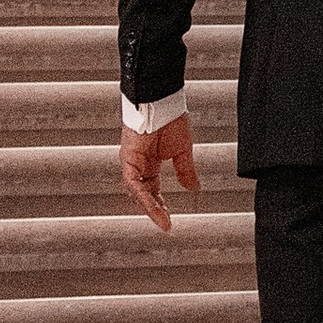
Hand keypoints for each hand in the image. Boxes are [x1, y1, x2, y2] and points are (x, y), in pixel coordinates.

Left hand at [122, 113, 200, 232]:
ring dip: (150, 207)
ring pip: (137, 191)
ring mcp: (131, 161)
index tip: (169, 218)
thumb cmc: (170, 117)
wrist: (161, 100)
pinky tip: (156, 208)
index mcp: (149, 161)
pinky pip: (135, 184)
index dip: (160, 204)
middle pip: (142, 193)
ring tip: (163, 221)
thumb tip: (194, 188)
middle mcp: (138, 163)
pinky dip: (145, 197)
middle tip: (165, 223)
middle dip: (154, 209)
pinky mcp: (129, 159)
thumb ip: (186, 170)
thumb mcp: (182, 151)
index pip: (152, 189)